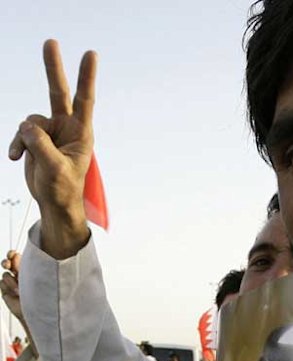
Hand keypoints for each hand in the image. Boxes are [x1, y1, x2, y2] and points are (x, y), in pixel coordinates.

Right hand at [0, 250, 37, 357]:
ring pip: (5, 275)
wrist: (36, 313)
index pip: (18, 257)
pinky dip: (7, 288)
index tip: (12, 255)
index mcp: (29, 269)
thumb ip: (29, 268)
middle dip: (7, 262)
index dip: (12, 254)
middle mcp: (19, 274)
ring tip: (20, 291)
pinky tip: (16, 295)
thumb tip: (21, 256)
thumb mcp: (36, 280)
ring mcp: (11, 282)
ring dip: (11, 282)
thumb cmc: (42, 297)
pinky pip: (1, 283)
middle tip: (8, 265)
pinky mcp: (5, 291)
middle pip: (8, 261)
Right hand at [8, 40, 96, 258]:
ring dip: (24, 138)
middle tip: (50, 42)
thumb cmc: (63, 189)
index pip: (84, 101)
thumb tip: (27, 127)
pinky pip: (22, 132)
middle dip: (52, 68)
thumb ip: (42, 146)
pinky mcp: (36, 138)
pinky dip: (17, 144)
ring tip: (27, 156)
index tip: (90, 55)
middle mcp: (66, 127)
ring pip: (31, 121)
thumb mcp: (56, 170)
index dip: (86, 77)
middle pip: (57, 92)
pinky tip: (16, 157)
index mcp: (81, 133)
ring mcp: (50, 131)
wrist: (53, 201)